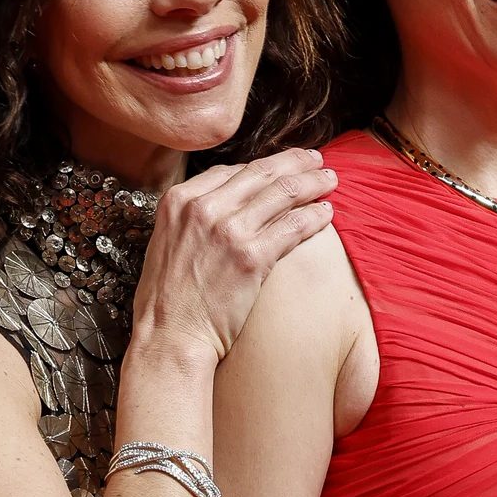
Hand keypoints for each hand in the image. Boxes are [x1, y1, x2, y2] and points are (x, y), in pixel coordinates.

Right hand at [131, 148, 336, 362]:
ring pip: (283, 193)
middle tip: (316, 160)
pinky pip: (293, 226)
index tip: (281, 166)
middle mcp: (203, 207)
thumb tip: (226, 201)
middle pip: (261, 172)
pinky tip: (326, 213)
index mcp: (179, 199)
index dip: (263, 166)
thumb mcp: (167, 239)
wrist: (169, 336)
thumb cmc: (168, 297)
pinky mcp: (251, 257)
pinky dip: (314, 216)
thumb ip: (194, 215)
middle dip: (295, 162)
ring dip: (312, 182)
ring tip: (329, 180)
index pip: (231, 170)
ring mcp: (228, 230)